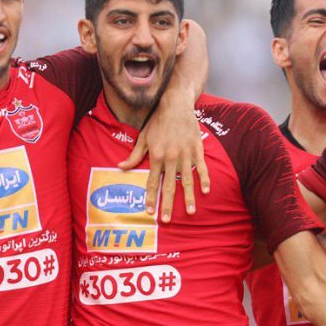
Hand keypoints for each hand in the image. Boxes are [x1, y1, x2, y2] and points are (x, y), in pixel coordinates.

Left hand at [119, 91, 208, 222]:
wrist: (175, 105)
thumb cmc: (157, 122)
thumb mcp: (143, 138)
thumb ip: (133, 155)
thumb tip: (120, 167)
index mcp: (156, 156)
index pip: (152, 182)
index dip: (150, 197)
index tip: (149, 211)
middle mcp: (170, 158)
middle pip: (169, 186)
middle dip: (167, 204)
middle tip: (166, 220)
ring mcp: (185, 154)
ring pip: (187, 180)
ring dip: (188, 197)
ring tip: (190, 212)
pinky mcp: (197, 149)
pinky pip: (201, 168)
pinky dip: (204, 180)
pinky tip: (206, 192)